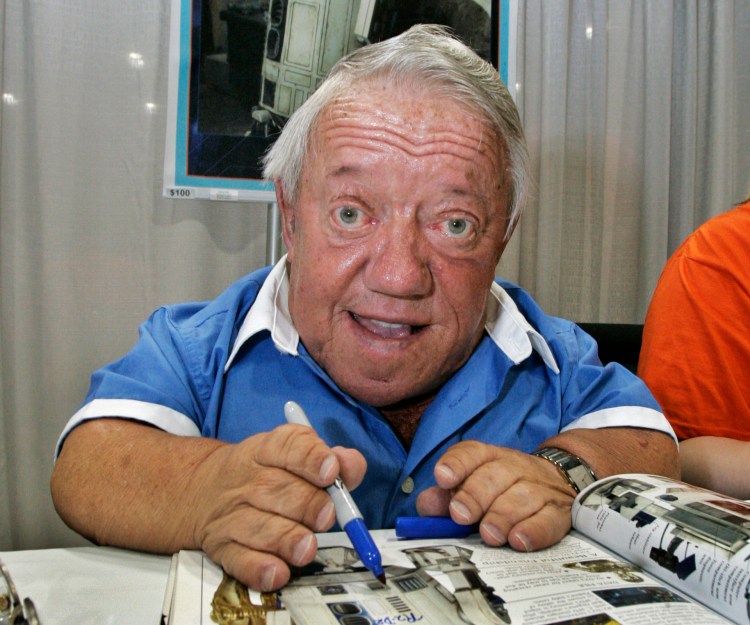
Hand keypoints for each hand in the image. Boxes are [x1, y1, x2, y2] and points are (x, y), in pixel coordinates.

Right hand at [191, 424, 365, 590]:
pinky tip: (278, 571)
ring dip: (287, 538)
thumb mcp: (291, 454)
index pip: (287, 446)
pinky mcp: (221, 547)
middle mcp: (246, 479)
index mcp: (265, 449)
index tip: (331, 471)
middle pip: (275, 488)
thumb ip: (330, 459)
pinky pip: (239, 560)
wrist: (202, 488)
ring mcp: (231, 514)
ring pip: (259, 526)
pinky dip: (259, 569)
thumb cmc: (262, 472)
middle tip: (327, 516)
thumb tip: (352, 465)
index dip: (312, 458)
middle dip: (307, 504)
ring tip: (308, 547)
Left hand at [415, 441, 575, 550]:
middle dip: (475, 496)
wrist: (560, 481)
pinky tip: (519, 541)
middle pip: (494, 476)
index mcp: (489, 458)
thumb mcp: (473, 486)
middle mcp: (514, 468)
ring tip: (488, 535)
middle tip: (461, 516)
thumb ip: (446, 497)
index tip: (442, 478)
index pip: (471, 453)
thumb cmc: (504, 488)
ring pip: (521, 497)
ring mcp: (539, 488)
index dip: (456, 464)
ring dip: (502, 516)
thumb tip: (426, 504)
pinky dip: (534, 531)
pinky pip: (549, 520)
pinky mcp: (558, 512)